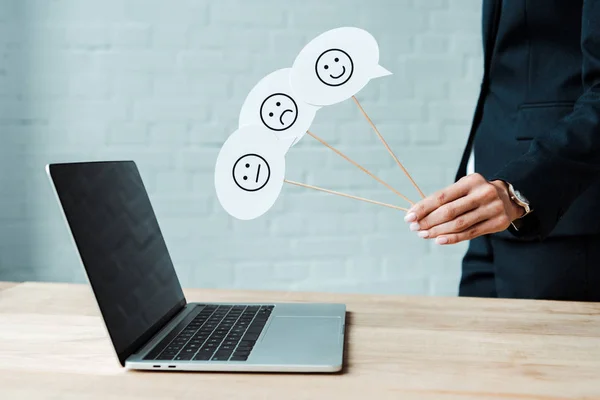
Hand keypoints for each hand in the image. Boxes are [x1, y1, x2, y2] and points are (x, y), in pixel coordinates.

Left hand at [404, 173, 524, 244]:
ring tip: (423, 234)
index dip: (423, 207)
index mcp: (470, 182)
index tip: (409, 216)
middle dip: (428, 221)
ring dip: (437, 231)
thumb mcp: (463, 188)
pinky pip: (470, 233)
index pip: (441, 196)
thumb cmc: (476, 193)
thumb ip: (445, 199)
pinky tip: (439, 240)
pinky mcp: (497, 223)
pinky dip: (452, 238)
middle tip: (414, 227)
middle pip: (449, 211)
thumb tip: (418, 213)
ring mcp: (492, 209)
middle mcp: (483, 194)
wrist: (510, 197)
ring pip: (458, 224)